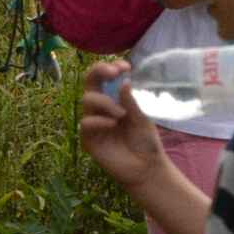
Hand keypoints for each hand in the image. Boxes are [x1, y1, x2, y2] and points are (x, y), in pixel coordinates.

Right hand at [77, 61, 168, 189]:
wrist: (147, 167)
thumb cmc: (146, 140)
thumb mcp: (143, 117)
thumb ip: (132, 101)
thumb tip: (123, 83)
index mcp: (114, 99)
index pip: (105, 77)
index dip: (110, 67)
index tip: (125, 66)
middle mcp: (101, 108)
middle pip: (90, 82)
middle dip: (99, 72)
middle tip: (114, 73)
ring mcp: (94, 122)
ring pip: (87, 100)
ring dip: (105, 102)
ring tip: (122, 114)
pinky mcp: (89, 139)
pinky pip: (86, 123)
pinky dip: (99, 120)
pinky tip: (113, 125)